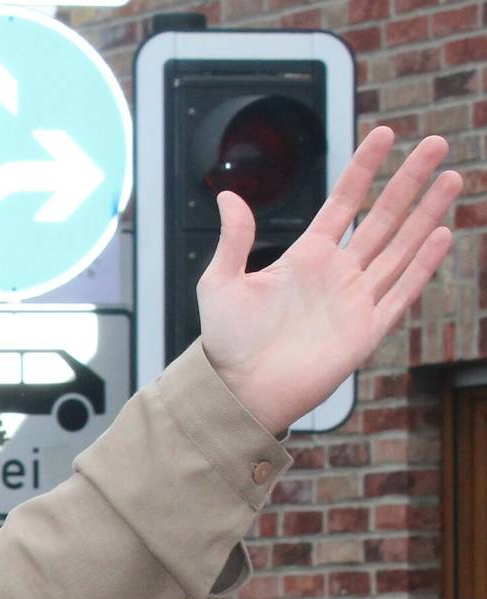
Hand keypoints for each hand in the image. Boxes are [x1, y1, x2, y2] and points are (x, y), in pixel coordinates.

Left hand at [199, 127, 461, 433]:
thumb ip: (233, 240)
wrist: (239, 390)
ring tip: (451, 178)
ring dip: (426, 213)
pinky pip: (401, 292)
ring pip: (400, 247)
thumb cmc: (226, 341)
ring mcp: (355, 299)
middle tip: (435, 143)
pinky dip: (422, 265)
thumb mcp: (219, 283)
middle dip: (409, 180)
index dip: (363, 168)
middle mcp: (337, 273)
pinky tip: (442, 234)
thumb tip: (228, 195)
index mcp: (305, 257)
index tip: (384, 134)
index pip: (343, 202)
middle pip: (382, 217)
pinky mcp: (366, 330)